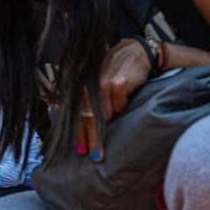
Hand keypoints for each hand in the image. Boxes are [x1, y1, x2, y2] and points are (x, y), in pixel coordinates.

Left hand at [76, 38, 150, 161]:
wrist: (134, 52)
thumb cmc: (112, 71)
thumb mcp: (94, 83)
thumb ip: (85, 102)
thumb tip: (78, 129)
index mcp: (77, 85)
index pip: (74, 113)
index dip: (77, 133)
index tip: (79, 150)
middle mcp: (86, 84)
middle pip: (87, 117)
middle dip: (92, 139)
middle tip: (95, 156)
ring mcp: (101, 83)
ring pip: (106, 114)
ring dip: (112, 116)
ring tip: (117, 106)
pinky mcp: (118, 83)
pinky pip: (120, 106)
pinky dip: (123, 105)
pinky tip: (125, 94)